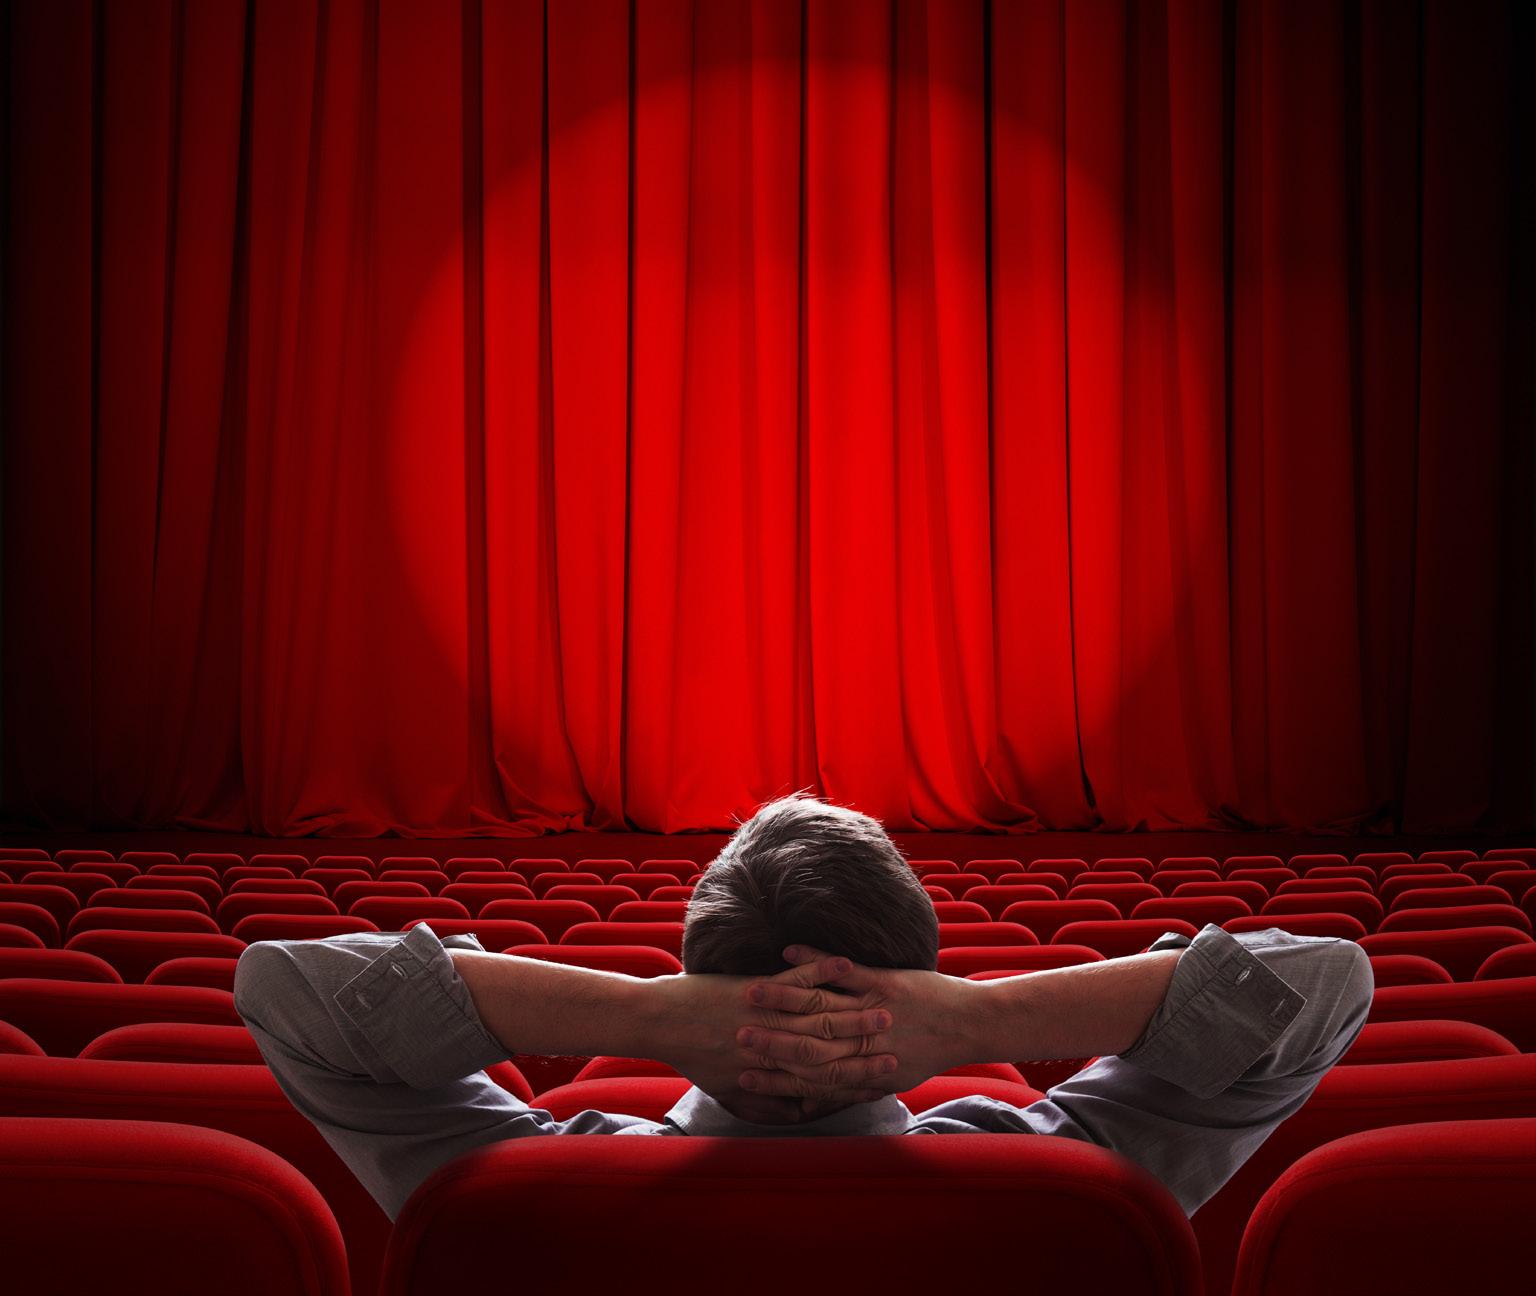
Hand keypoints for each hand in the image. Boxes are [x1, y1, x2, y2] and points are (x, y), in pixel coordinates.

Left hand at [643, 953, 898, 1122]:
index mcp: (771, 1073)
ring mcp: (769, 1016)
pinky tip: (845, 963)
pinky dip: (822, 969)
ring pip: (822, 1014)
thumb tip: (784, 1115)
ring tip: (889, 1008)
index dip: (860, 1082)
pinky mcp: (758, 990)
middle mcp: (775, 1047)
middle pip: (833, 1049)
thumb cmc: (691, 1056)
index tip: (887, 1079)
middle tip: (900, 1047)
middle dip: (869, 1049)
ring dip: (857, 1012)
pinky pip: (797, 979)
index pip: (825, 1082)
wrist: (660, 1025)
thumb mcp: (727, 1088)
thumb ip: (758, 1104)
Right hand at [735, 945, 984, 1097]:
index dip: (774, 1079)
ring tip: (750, 992)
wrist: (970, 1026)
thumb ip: (855, 1087)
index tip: (742, 1075)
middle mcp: (864, 1043)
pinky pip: (844, 972)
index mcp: (863, 1068)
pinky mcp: (884, 982)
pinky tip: (789, 951)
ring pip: (820, 1006)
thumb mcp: (893, 1078)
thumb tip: (820, 1103)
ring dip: (783, 998)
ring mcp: (872, 1010)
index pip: (809, 1078)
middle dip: (769, 1041)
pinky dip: (816, 962)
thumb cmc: (930, 1052)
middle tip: (736, 1036)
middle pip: (807, 1044)